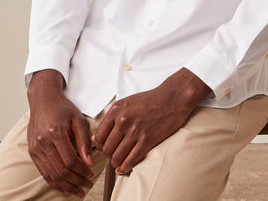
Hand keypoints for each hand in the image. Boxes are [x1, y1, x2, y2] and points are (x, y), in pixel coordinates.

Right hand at [27, 69, 93, 197]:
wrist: (43, 99)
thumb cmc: (62, 108)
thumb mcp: (78, 119)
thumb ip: (84, 141)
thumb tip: (89, 162)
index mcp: (56, 133)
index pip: (70, 161)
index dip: (82, 171)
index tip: (91, 175)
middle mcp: (43, 142)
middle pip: (60, 171)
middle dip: (76, 182)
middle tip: (87, 186)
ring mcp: (36, 148)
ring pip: (51, 175)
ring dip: (65, 186)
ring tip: (78, 191)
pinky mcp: (32, 152)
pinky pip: (43, 172)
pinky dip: (54, 182)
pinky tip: (64, 186)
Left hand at [92, 68, 210, 174]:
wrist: (173, 98)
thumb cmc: (150, 100)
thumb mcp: (127, 103)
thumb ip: (112, 118)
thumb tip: (95, 138)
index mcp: (117, 110)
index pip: (99, 136)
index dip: (100, 145)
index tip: (105, 148)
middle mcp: (123, 120)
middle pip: (106, 148)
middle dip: (108, 155)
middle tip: (113, 155)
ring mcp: (135, 130)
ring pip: (117, 156)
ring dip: (116, 163)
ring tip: (118, 162)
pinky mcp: (147, 139)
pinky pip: (131, 159)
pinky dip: (125, 168)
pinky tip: (124, 169)